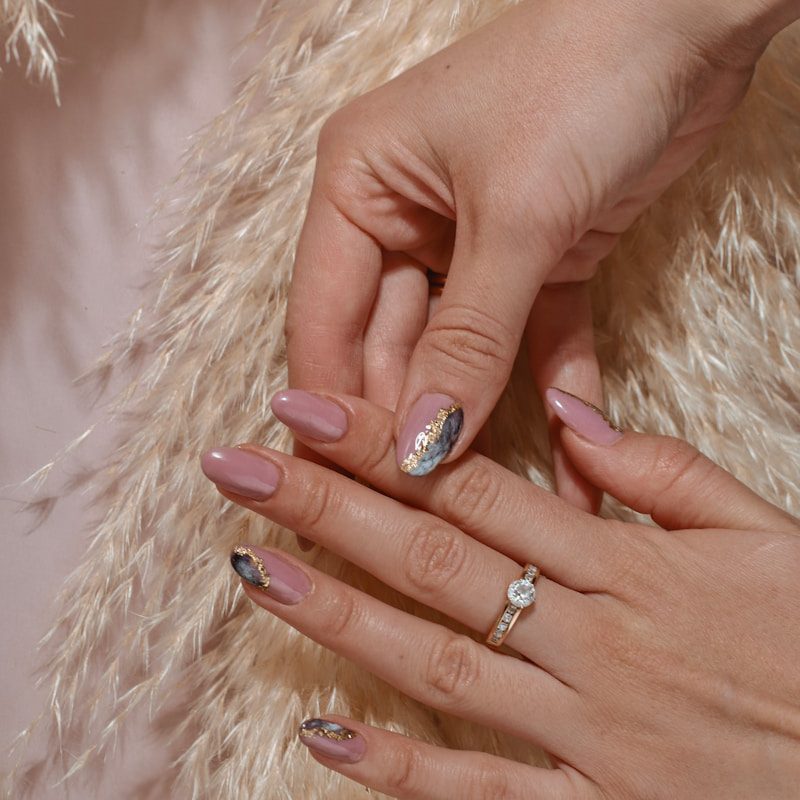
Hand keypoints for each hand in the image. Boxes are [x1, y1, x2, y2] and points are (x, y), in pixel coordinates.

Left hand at [201, 388, 799, 798]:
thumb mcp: (766, 532)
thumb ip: (668, 472)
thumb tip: (574, 423)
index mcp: (627, 563)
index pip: (474, 488)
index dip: (384, 445)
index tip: (305, 410)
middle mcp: (588, 638)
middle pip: (432, 560)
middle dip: (327, 508)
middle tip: (239, 470)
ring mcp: (584, 729)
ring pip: (437, 663)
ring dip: (336, 617)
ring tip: (250, 573)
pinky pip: (482, 793)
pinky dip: (402, 770)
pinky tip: (324, 738)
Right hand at [286, 0, 798, 505]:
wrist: (690, 20)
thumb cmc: (581, 79)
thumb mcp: (514, 217)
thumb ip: (466, 339)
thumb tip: (420, 444)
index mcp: (359, 186)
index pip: (325, 318)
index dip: (334, 405)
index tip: (342, 487)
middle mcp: (402, 217)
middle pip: (390, 345)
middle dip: (414, 421)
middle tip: (427, 507)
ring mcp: (470, 244)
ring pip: (459, 352)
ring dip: (482, 418)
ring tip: (494, 500)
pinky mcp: (537, 260)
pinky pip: (529, 339)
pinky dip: (551, 387)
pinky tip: (569, 450)